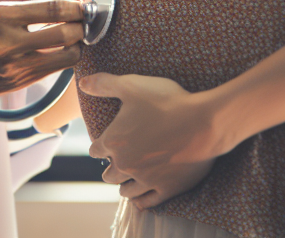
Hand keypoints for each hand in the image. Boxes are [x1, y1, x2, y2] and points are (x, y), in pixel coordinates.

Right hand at [0, 0, 82, 103]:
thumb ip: (32, 1)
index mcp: (2, 14)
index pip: (53, 6)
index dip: (76, 5)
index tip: (84, 3)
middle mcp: (9, 41)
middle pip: (65, 31)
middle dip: (83, 24)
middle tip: (87, 20)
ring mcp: (15, 66)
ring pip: (66, 55)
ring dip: (79, 44)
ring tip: (78, 36)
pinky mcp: (18, 84)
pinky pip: (55, 69)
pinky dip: (65, 58)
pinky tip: (64, 50)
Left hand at [82, 73, 218, 203]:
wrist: (202, 122)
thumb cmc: (165, 101)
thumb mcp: (132, 85)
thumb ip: (105, 84)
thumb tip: (82, 83)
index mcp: (114, 141)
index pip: (96, 150)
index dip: (99, 146)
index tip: (104, 144)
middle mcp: (126, 164)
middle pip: (109, 174)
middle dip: (110, 168)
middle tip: (115, 164)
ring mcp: (146, 179)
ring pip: (126, 191)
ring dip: (124, 186)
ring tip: (125, 183)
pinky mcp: (167, 189)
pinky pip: (149, 201)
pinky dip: (142, 202)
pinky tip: (140, 201)